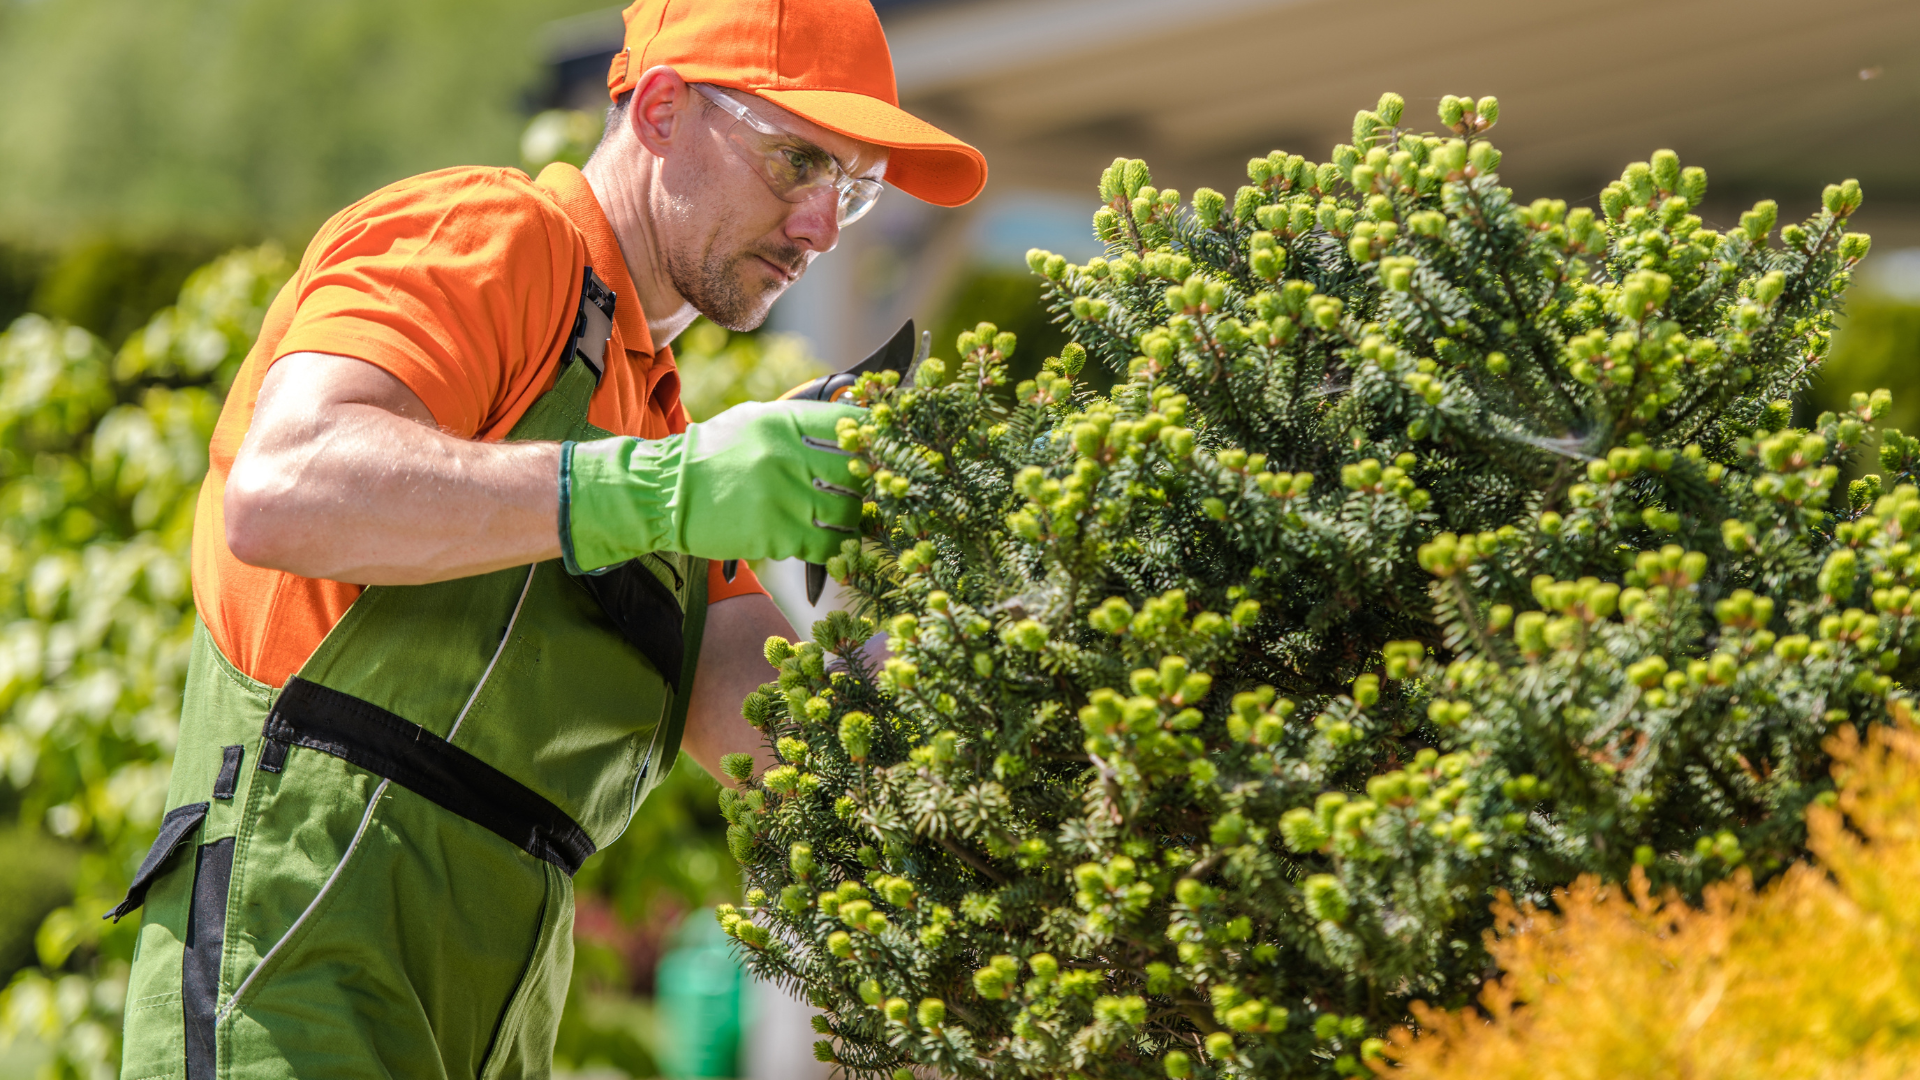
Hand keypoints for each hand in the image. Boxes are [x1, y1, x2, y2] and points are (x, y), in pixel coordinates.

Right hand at [562, 399, 863, 569]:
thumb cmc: (714, 455)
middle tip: (861, 492)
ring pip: (846, 513)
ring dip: (851, 521)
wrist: (666, 492)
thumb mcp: (754, 421)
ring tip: (842, 521)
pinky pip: (825, 545)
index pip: (849, 424)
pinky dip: (833, 548)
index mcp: (782, 422)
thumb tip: (848, 427)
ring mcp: (781, 497)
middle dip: (865, 485)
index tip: (877, 449)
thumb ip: (798, 424)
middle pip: (855, 473)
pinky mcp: (775, 534)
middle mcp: (785, 456)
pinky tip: (827, 546)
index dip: (871, 438)